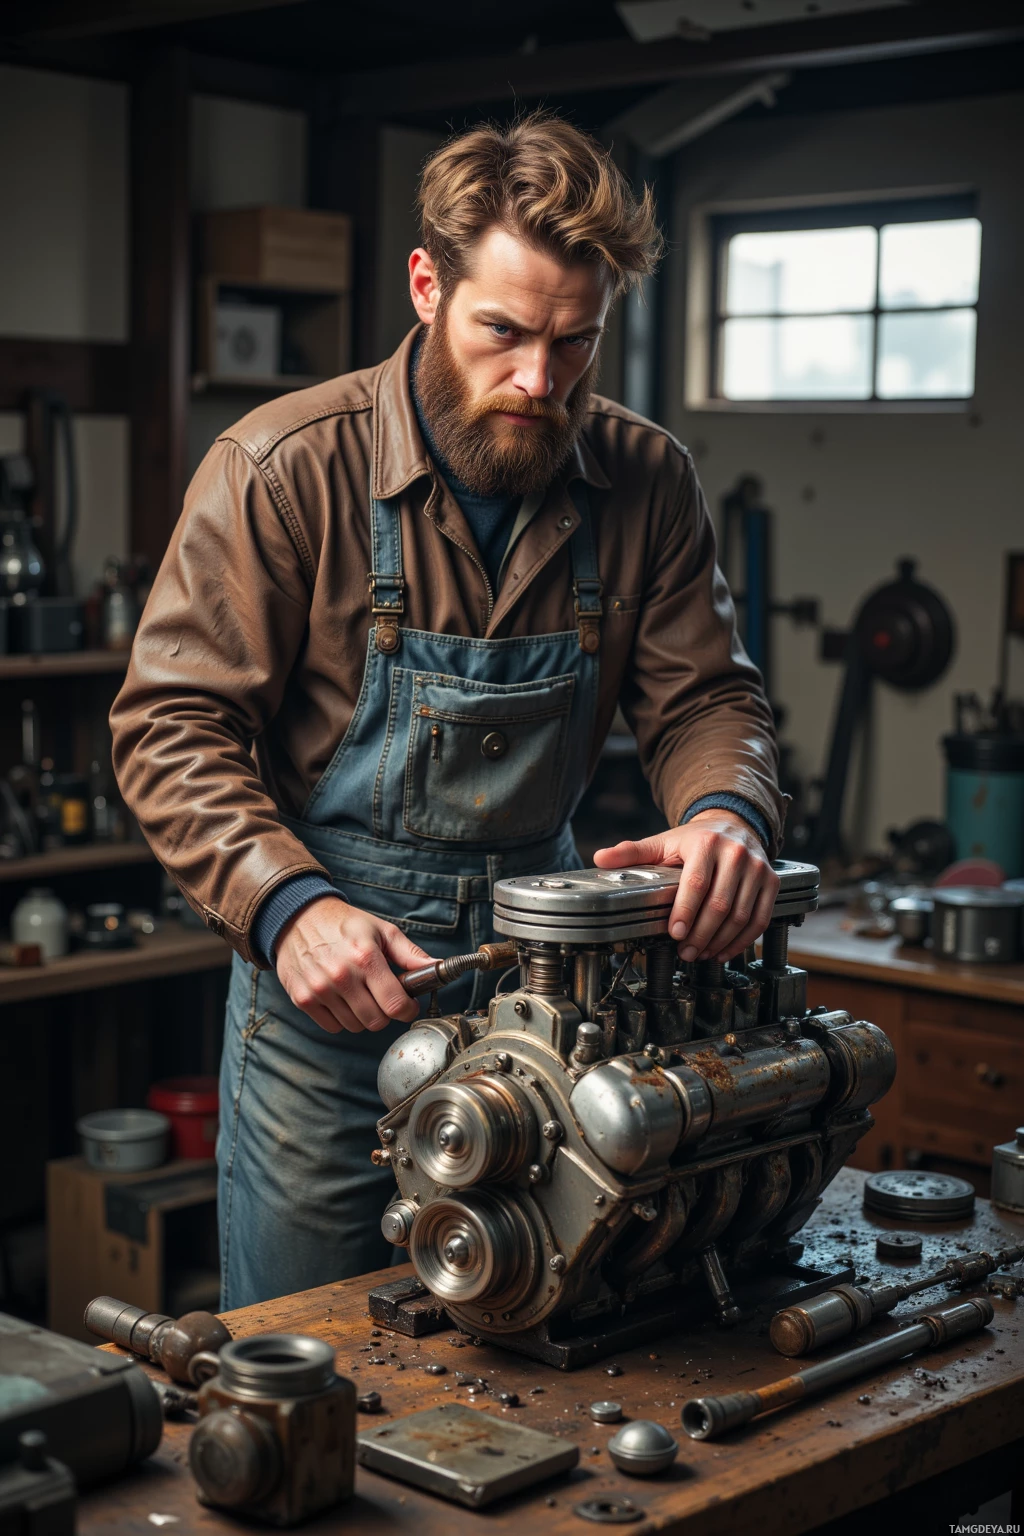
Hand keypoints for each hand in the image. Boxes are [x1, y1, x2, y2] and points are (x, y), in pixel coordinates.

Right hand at [275, 896, 434, 1033]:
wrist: (297, 917)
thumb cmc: (343, 924)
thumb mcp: (381, 931)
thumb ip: (410, 954)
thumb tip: (438, 967)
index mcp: (365, 957)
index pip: (395, 1004)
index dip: (408, 1010)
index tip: (408, 1005)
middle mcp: (341, 975)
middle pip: (376, 1021)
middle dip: (385, 1013)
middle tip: (382, 997)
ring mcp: (319, 989)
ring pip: (355, 1026)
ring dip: (362, 1016)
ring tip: (359, 993)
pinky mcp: (302, 999)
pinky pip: (332, 1027)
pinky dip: (341, 1018)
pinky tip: (341, 998)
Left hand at [593, 811, 779, 962]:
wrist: (733, 824)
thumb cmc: (694, 840)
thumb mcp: (662, 842)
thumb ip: (632, 852)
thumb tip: (601, 859)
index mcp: (705, 843)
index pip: (696, 883)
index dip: (685, 912)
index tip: (674, 933)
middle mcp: (735, 853)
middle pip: (720, 904)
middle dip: (700, 934)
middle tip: (685, 951)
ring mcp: (757, 868)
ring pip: (741, 915)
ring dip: (720, 941)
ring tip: (701, 953)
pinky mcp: (771, 881)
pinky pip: (760, 918)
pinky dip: (743, 940)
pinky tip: (724, 950)